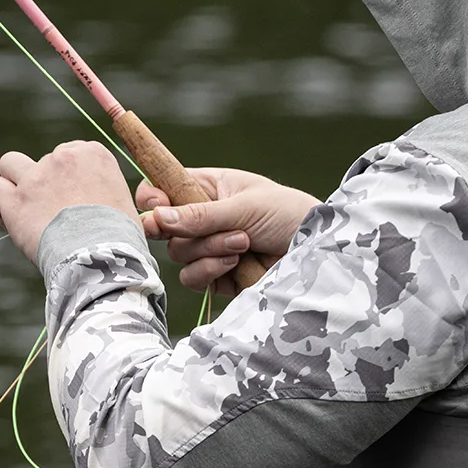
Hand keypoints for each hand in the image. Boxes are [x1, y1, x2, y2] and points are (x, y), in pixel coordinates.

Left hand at [0, 140, 140, 262]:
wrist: (102, 258)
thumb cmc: (121, 240)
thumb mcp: (125, 206)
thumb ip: (107, 194)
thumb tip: (98, 203)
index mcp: (93, 154)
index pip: (71, 153)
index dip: (70, 178)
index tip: (75, 200)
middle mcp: (62, 158)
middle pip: (44, 161)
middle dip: (46, 184)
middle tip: (55, 214)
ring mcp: (36, 178)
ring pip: (11, 164)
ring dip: (15, 182)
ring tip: (25, 208)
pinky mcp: (15, 201)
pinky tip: (10, 219)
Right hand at [135, 168, 318, 293]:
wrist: (315, 253)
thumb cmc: (286, 214)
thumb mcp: (243, 207)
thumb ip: (200, 215)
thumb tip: (157, 217)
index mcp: (205, 189)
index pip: (161, 191)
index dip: (152, 200)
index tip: (157, 206)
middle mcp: (201, 220)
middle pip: (165, 230)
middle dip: (193, 232)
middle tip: (225, 229)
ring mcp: (208, 250)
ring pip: (179, 257)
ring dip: (209, 251)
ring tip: (243, 243)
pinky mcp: (217, 278)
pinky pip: (194, 279)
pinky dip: (212, 271)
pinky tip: (237, 264)